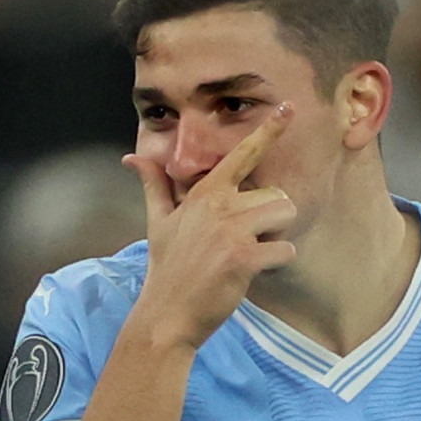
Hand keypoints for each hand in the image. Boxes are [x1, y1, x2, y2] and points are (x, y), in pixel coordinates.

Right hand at [123, 105, 296, 349]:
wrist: (166, 313)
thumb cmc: (167, 268)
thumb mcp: (157, 222)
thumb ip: (154, 185)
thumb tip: (131, 158)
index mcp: (203, 194)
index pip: (241, 155)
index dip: (268, 131)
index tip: (288, 108)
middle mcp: (219, 206)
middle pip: (277, 195)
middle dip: (270, 220)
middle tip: (243, 242)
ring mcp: (232, 231)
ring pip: (286, 216)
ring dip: (277, 237)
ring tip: (250, 253)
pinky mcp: (244, 258)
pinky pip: (285, 250)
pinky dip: (276, 262)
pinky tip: (252, 272)